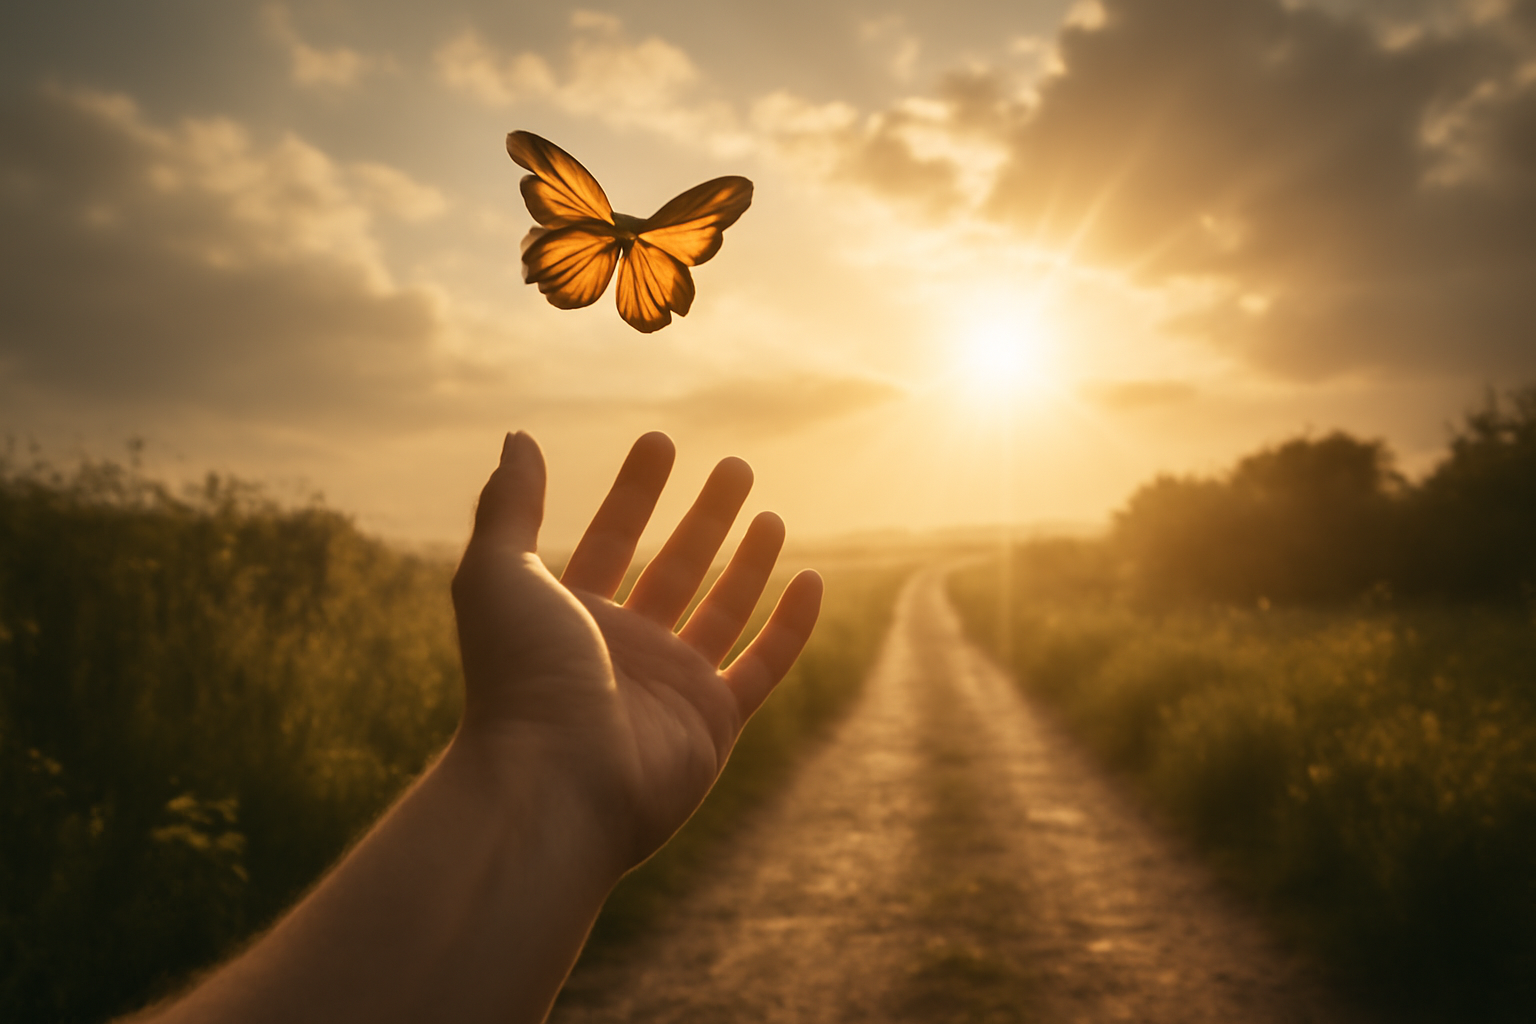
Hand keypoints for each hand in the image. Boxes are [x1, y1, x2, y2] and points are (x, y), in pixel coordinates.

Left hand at [449, 431, 821, 872]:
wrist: (555, 782)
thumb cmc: (522, 676)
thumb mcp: (499, 574)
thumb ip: (509, 506)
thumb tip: (518, 439)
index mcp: (571, 617)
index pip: (610, 540)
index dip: (634, 492)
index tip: (661, 442)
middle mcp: (623, 651)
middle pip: (674, 569)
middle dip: (704, 518)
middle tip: (735, 466)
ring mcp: (671, 688)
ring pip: (722, 611)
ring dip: (748, 562)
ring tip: (770, 513)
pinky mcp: (714, 723)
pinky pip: (763, 666)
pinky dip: (791, 626)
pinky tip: (811, 581)